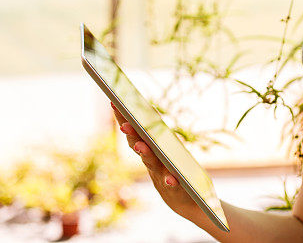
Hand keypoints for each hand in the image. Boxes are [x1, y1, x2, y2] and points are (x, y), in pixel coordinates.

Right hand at [110, 103, 199, 219]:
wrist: (188, 201)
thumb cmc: (176, 171)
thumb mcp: (166, 150)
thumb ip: (158, 134)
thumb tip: (152, 110)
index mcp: (150, 149)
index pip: (134, 131)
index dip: (123, 118)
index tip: (114, 102)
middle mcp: (152, 162)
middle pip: (138, 144)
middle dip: (131, 134)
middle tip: (125, 124)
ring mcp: (161, 176)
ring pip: (151, 163)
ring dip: (145, 154)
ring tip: (140, 145)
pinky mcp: (174, 189)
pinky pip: (171, 185)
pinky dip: (170, 181)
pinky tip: (171, 179)